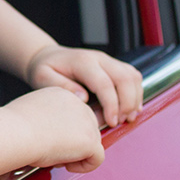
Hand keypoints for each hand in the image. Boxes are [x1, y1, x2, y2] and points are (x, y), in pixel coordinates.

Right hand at [7, 87, 105, 172]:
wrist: (16, 132)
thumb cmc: (14, 125)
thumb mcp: (31, 111)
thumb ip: (46, 116)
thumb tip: (48, 132)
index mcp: (62, 94)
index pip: (74, 115)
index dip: (64, 132)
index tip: (49, 140)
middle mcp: (78, 104)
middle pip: (87, 128)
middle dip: (73, 143)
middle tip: (53, 152)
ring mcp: (87, 122)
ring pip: (93, 143)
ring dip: (77, 154)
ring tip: (56, 158)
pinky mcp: (90, 140)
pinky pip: (98, 158)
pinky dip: (85, 166)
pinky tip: (68, 166)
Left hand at [25, 44, 143, 128]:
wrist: (48, 57)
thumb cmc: (45, 69)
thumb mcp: (43, 78)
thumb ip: (62, 87)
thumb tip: (83, 98)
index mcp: (83, 62)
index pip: (105, 83)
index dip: (111, 105)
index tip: (111, 122)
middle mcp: (99, 58)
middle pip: (125, 78)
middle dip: (127, 103)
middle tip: (120, 122)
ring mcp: (108, 60)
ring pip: (132, 76)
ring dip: (134, 98)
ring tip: (127, 118)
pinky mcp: (114, 65)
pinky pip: (132, 76)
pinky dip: (136, 92)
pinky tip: (130, 108)